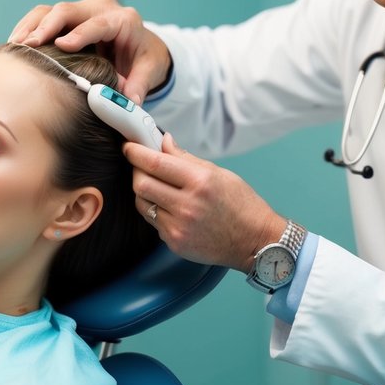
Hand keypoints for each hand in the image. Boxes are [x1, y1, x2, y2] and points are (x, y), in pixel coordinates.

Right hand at [8, 0, 171, 103]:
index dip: (80, 34)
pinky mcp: (67, 17)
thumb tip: (129, 102)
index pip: (98, 24)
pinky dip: (28, 29)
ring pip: (49, 10)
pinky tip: (15, 46)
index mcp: (123, 20)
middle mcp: (100, 8)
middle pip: (66, 10)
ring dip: (30, 28)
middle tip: (28, 45)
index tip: (62, 45)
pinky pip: (42, 16)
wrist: (141, 46)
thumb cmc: (143, 57)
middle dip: (45, 27)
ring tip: (15, 46)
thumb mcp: (149, 70)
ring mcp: (81, 10)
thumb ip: (139, 85)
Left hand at [126, 134, 286, 272]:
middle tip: (140, 165)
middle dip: (136, 170)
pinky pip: (153, 221)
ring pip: (142, 203)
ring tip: (157, 186)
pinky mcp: (175, 242)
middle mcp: (187, 205)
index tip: (129, 147)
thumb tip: (163, 141)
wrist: (255, 242)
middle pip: (141, 184)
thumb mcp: (219, 173)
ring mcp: (179, 227)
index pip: (155, 163)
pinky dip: (155, 210)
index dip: (136, 152)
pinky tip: (169, 206)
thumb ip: (186, 158)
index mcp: (200, 182)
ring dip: (143, 191)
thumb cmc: (242, 204)